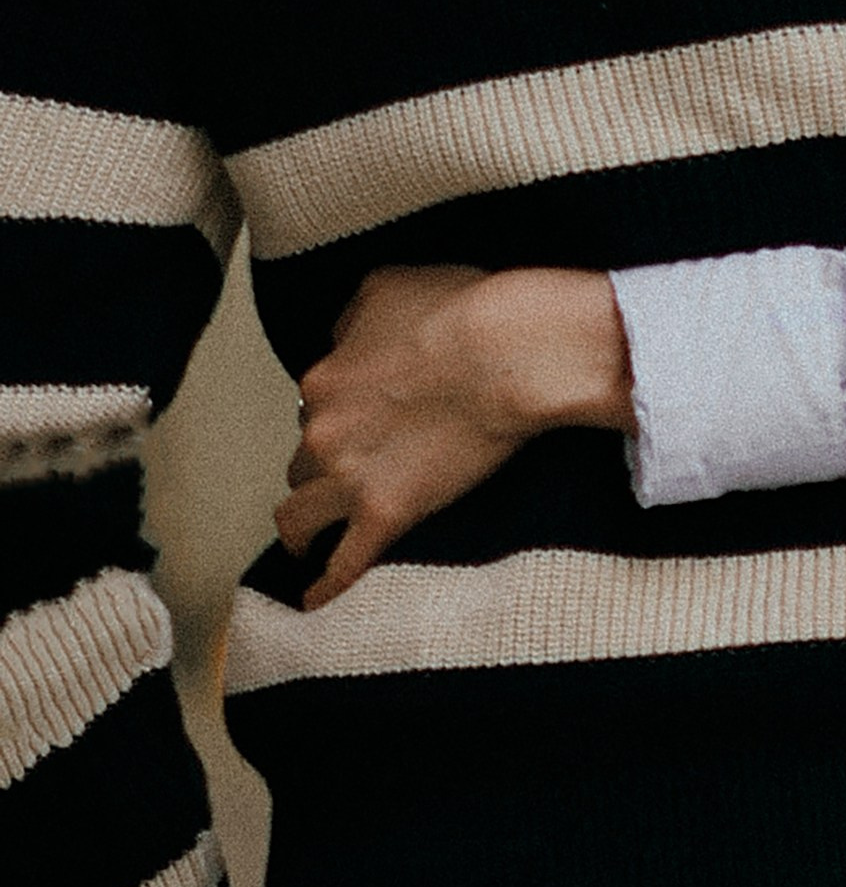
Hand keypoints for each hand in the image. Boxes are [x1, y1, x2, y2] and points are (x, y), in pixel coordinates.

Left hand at [277, 263, 632, 609]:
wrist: (505, 350)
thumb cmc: (461, 310)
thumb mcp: (388, 285)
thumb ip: (351, 318)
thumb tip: (343, 341)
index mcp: (323, 377)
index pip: (314, 404)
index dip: (339, 410)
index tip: (364, 416)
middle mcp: (322, 430)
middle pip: (302, 459)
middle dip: (323, 462)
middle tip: (354, 465)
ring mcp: (350, 478)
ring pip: (298, 517)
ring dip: (302, 526)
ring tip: (308, 540)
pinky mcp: (385, 515)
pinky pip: (341, 566)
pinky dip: (323, 588)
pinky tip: (313, 601)